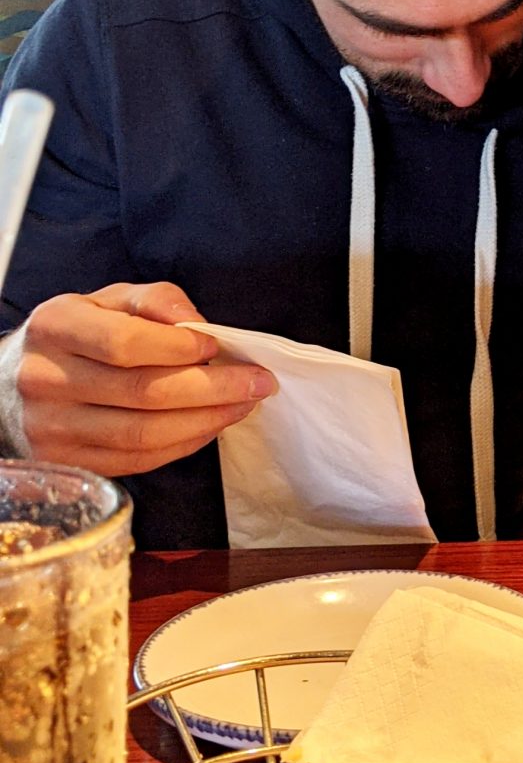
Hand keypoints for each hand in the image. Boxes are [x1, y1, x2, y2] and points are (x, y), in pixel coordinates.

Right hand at [0, 282, 277, 476]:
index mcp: (55, 327)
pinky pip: (139, 460)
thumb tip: (196, 324)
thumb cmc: (82, 334)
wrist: (19, 381)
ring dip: (208, 421)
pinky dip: (186, 444)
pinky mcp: (70, 462)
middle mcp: (45, 379)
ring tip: (244, 404)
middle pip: (143, 393)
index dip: (180, 348)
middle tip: (259, 382)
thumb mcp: (112, 300)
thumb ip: (157, 300)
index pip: (124, 343)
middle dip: (214, 389)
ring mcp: (52, 428)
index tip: (218, 347)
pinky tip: (213, 425)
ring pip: (145, 433)